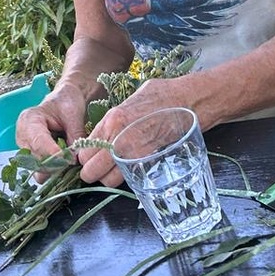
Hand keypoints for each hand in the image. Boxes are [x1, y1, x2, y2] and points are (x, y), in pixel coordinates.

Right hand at [15, 80, 90, 167]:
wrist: (63, 101)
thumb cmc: (66, 104)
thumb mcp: (73, 115)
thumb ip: (75, 135)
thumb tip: (76, 157)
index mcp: (29, 120)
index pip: (38, 141)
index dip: (52, 153)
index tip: (68, 160)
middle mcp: (23, 137)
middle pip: (35, 159)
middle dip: (55, 164)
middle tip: (73, 162)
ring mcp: (26, 149)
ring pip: (38, 169)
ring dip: (55, 169)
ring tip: (70, 161)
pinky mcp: (32, 158)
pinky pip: (42, 170)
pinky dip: (55, 170)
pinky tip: (65, 163)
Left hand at [75, 77, 204, 187]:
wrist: (190, 101)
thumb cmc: (164, 95)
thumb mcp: (133, 98)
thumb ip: (118, 116)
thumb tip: (109, 126)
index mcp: (112, 120)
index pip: (84, 150)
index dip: (86, 156)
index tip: (91, 156)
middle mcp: (118, 139)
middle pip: (91, 170)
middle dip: (92, 172)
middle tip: (98, 169)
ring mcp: (133, 153)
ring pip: (108, 180)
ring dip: (108, 177)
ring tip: (114, 170)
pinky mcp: (148, 162)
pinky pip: (127, 177)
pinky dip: (126, 176)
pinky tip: (130, 168)